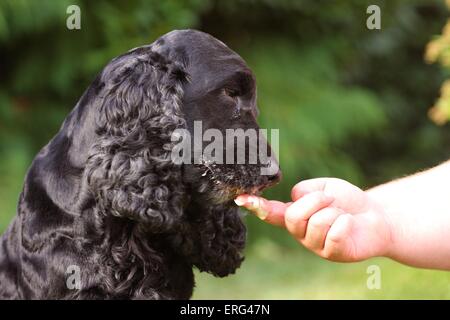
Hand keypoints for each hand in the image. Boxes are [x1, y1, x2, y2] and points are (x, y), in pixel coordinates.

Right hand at [235, 178, 392, 261]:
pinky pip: (334, 234)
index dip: (255, 205)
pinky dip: (345, 223)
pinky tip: (350, 224)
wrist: (375, 217)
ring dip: (334, 211)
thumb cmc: (347, 202)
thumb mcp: (324, 186)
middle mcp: (300, 232)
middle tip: (330, 200)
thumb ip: (306, 190)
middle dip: (316, 201)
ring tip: (342, 214)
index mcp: (294, 215)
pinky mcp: (332, 254)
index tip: (241, 198)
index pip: (270, 211)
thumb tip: (296, 199)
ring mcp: (315, 245)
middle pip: (294, 216)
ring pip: (316, 222)